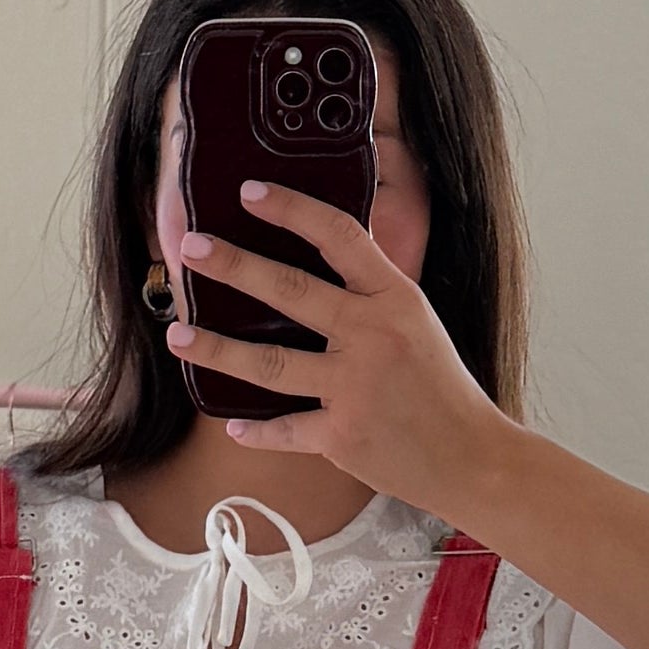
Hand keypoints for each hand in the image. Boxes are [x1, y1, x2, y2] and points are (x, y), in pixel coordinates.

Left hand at [170, 181, 514, 513]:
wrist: (471, 457)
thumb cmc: (441, 387)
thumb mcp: (416, 322)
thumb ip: (370, 293)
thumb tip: (318, 258)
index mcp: (395, 298)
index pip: (339, 237)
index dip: (292, 209)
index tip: (250, 191)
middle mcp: (372, 336)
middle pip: (291, 292)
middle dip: (235, 266)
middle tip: (191, 248)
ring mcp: (355, 387)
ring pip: (269, 364)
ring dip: (216, 349)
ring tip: (177, 334)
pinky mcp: (342, 435)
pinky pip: (285, 429)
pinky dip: (256, 431)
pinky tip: (230, 424)